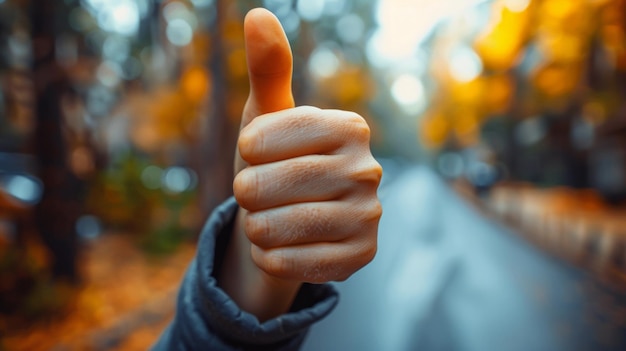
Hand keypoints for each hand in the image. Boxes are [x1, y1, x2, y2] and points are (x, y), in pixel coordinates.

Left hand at [219, 8, 381, 320]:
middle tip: (254, 193)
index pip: (265, 137)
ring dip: (255, 227)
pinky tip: (276, 247)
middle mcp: (368, 170)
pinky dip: (269, 258)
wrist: (292, 219)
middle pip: (270, 185)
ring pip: (276, 228)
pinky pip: (292, 265)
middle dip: (246, 192)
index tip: (252, 152)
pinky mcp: (361, 256)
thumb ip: (267, 69)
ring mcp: (369, 216)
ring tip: (263, 219)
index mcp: (349, 128)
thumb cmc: (276, 161)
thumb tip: (257, 15)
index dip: (246, 149)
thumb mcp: (267, 116)